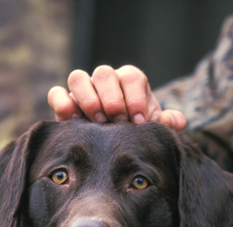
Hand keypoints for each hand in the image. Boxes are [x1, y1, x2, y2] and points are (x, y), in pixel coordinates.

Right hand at [47, 65, 186, 130]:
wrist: (114, 148)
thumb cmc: (136, 133)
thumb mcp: (152, 130)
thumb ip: (165, 125)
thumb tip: (175, 122)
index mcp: (130, 82)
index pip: (131, 76)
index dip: (135, 97)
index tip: (139, 121)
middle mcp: (105, 81)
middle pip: (104, 73)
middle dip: (112, 98)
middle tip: (118, 121)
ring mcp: (83, 90)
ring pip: (78, 78)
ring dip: (88, 99)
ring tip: (98, 122)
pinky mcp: (63, 102)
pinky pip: (57, 93)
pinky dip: (62, 103)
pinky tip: (72, 120)